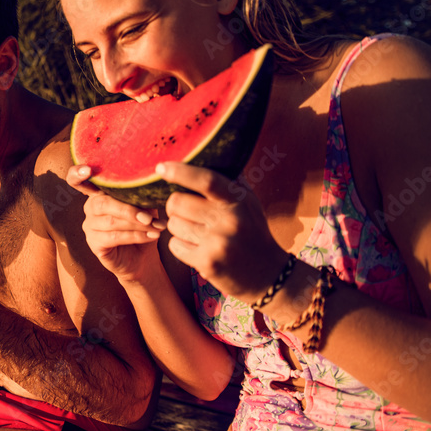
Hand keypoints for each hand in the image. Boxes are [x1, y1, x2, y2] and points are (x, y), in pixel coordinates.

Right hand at [66, 165, 162, 282]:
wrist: (143, 257)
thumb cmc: (143, 226)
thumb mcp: (145, 207)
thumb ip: (142, 195)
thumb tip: (151, 184)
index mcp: (100, 193)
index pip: (78, 180)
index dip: (77, 173)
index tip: (87, 170)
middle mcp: (90, 207)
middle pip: (102, 203)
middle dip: (128, 210)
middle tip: (149, 217)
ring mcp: (90, 226)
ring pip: (111, 222)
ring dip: (137, 225)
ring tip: (157, 227)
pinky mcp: (94, 244)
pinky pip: (114, 237)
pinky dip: (136, 236)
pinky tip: (151, 236)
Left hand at [158, 162, 286, 302]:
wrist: (269, 275)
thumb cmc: (253, 232)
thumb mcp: (249, 203)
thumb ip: (229, 182)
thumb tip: (205, 155)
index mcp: (238, 201)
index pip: (206, 180)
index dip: (181, 171)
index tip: (161, 167)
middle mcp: (229, 220)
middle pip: (177, 202)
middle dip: (174, 206)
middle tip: (187, 212)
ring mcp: (218, 243)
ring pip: (173, 224)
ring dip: (178, 227)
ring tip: (197, 233)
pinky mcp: (208, 263)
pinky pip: (174, 245)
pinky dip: (180, 246)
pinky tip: (197, 248)